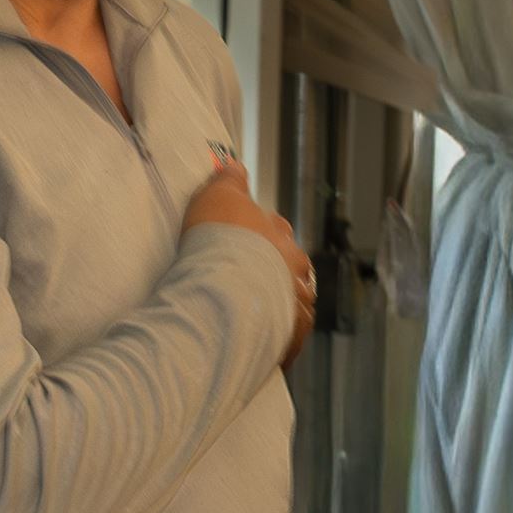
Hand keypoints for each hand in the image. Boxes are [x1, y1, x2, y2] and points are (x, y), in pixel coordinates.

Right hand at [185, 158, 315, 366]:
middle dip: (277, 272)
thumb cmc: (221, 240)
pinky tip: (271, 346)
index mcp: (279, 236)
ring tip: (263, 315)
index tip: (248, 238)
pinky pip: (289, 338)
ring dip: (282, 306)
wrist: (227, 286)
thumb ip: (228, 182)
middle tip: (254, 280)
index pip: (276, 231)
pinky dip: (283, 341)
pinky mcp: (288, 334)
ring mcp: (293, 302)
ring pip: (295, 302)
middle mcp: (293, 268)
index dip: (262, 234)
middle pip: (290, 268)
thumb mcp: (218, 197)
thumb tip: (234, 166)